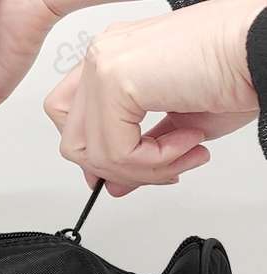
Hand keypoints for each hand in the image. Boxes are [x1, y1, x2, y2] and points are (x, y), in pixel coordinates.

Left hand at [43, 0, 266, 195]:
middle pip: (75, 142)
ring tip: (186, 153)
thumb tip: (112, 185)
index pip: (70, 121)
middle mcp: (103, 55)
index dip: (96, 155)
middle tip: (169, 167)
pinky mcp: (115, 78)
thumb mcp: (174, 128)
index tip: (131, 169)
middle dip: (122, 170)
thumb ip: (134, 156)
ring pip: (91, 153)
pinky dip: (153, 162)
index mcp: (113, 60)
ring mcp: (104, 63)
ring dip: (143, 169)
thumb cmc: (236, 73)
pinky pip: (115, 152)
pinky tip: (189, 141)